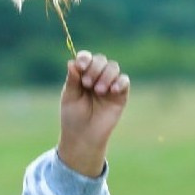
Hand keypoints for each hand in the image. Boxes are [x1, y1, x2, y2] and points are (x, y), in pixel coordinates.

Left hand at [56, 50, 129, 177]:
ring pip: (113, 67)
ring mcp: (109, 84)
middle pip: (100, 60)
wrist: (84, 136)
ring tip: (98, 91)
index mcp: (82, 75)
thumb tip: (71, 62)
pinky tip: (113, 90)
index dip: (84, 58)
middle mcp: (96, 76)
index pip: (86, 58)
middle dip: (94, 68)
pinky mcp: (120, 94)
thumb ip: (73, 80)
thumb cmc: (74, 117)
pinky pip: (124, 80)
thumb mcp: (70, 97)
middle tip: (87, 84)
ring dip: (106, 75)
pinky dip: (120, 82)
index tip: (81, 65)